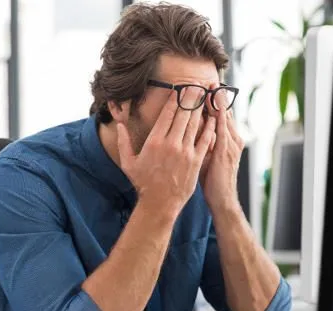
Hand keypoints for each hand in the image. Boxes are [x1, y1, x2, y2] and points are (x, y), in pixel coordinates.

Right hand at [117, 88, 215, 215]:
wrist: (160, 203)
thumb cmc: (143, 183)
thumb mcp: (128, 162)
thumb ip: (123, 142)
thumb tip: (119, 124)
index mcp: (154, 141)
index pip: (167, 113)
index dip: (175, 98)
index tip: (179, 88)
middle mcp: (171, 143)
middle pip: (183, 114)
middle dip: (190, 97)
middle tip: (196, 85)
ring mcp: (185, 152)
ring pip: (195, 124)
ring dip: (201, 108)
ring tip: (205, 96)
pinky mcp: (196, 161)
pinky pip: (205, 139)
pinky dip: (210, 127)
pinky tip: (213, 118)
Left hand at [200, 84, 244, 212]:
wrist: (222, 199)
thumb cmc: (212, 179)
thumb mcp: (207, 157)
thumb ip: (202, 141)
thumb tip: (189, 129)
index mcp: (227, 139)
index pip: (220, 115)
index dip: (213, 101)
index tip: (204, 88)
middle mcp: (232, 139)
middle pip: (223, 112)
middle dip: (216, 97)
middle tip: (208, 80)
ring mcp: (231, 144)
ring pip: (224, 118)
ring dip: (217, 102)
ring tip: (211, 87)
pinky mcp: (226, 151)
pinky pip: (221, 130)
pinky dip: (217, 118)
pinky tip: (213, 107)